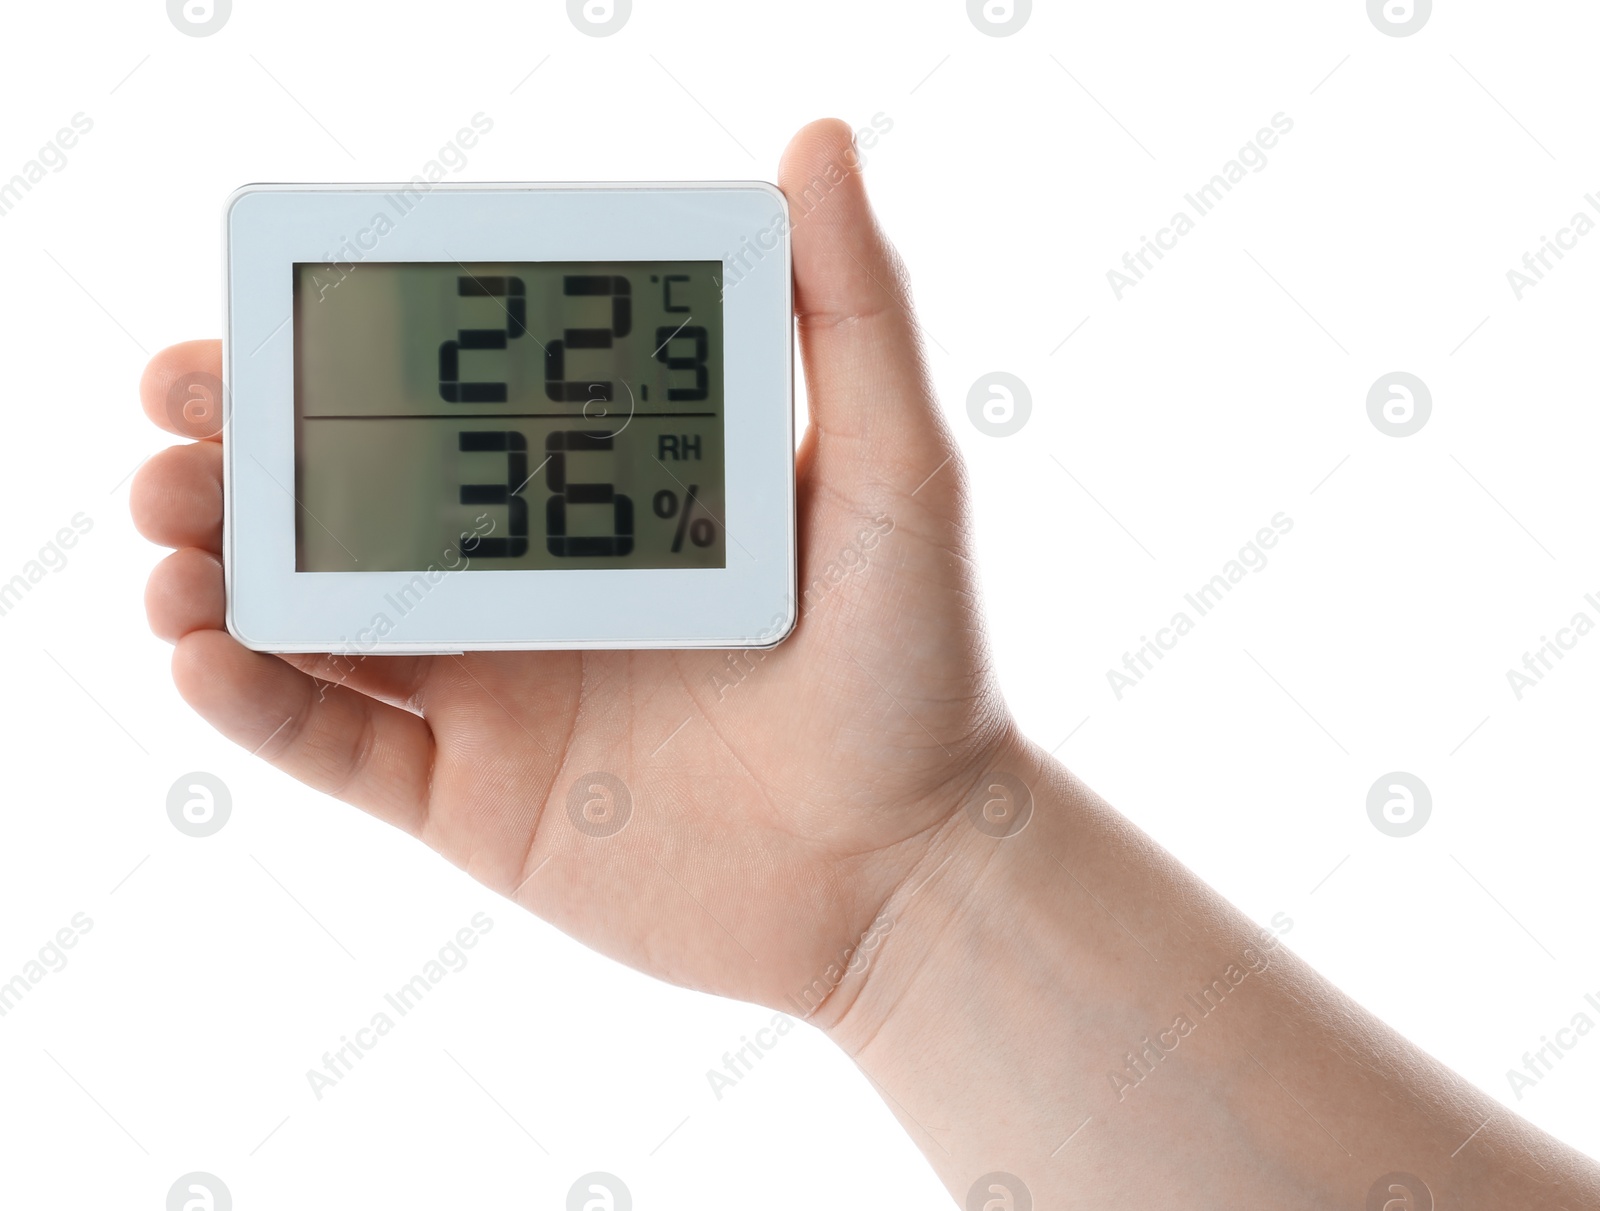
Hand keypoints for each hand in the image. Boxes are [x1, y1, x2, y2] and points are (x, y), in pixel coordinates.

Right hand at [132, 118, 1013, 1016]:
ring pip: (317, 617)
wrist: (912, 869)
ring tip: (169, 529)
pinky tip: (200, 649)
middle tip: (182, 408)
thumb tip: (815, 137)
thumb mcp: (897, 470)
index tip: (268, 304)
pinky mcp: (473, 800)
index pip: (452, 399)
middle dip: (249, 446)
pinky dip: (254, 702)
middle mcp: (537, 579)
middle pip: (356, 497)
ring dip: (219, 564)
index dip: (348, 350)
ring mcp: (497, 691)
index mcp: (608, 487)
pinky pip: (336, 747)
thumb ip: (850, 313)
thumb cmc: (921, 667)